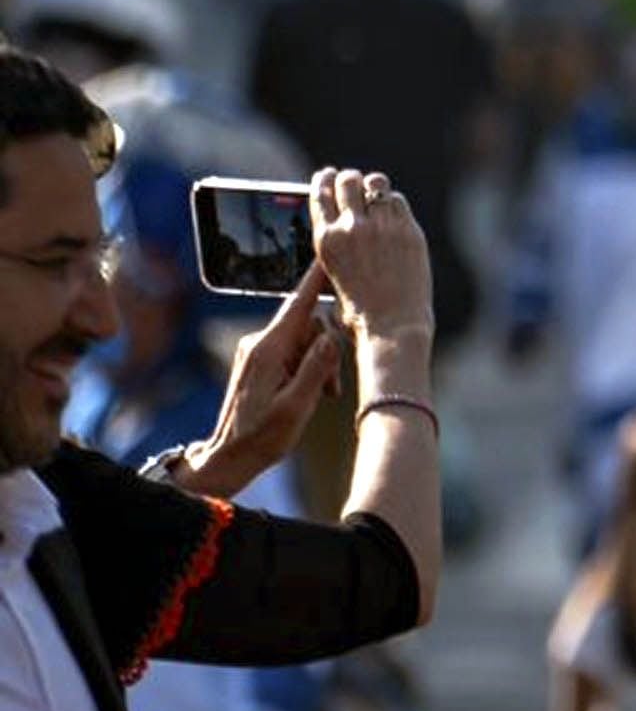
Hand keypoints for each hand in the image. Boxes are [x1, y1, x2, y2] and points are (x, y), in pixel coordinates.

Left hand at [187, 265, 344, 496]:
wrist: (228, 458)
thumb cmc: (261, 437)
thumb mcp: (297, 406)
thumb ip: (317, 367)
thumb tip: (333, 336)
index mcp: (268, 349)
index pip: (299, 302)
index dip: (318, 277)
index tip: (331, 252)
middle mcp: (260, 343)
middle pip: (310, 324)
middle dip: (327, 349)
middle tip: (330, 387)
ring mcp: (259, 351)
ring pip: (306, 339)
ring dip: (320, 363)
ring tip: (320, 395)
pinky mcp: (260, 361)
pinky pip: (294, 351)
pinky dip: (308, 367)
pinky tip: (310, 392)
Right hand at [312, 172, 434, 350]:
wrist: (392, 325)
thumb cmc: (359, 310)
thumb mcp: (333, 276)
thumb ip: (337, 247)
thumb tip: (341, 225)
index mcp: (325, 241)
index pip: (320, 195)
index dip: (323, 180)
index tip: (326, 174)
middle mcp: (351, 228)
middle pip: (348, 180)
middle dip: (350, 179)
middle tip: (355, 184)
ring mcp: (381, 226)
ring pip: (376, 184)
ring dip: (374, 187)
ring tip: (376, 196)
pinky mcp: (408, 229)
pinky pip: (398, 201)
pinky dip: (394, 204)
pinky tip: (394, 214)